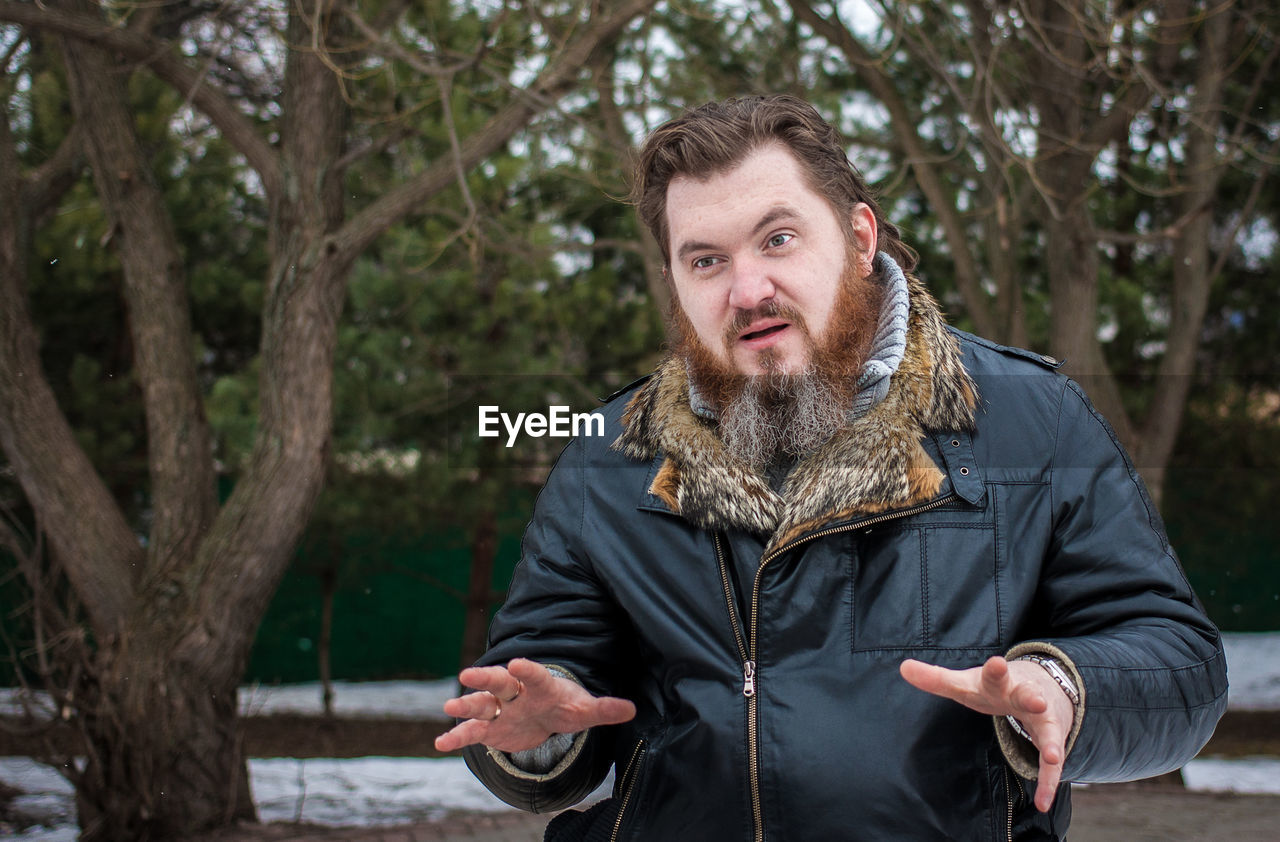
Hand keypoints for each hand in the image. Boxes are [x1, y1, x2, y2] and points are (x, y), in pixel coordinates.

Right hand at [433, 658, 635, 753]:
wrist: (547, 713)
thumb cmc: (566, 705)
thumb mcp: (586, 709)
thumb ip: (605, 709)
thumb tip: (631, 708)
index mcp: (541, 685)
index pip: (535, 674)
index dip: (527, 669)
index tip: (516, 662)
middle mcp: (517, 693)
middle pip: (500, 682)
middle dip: (485, 678)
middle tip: (468, 674)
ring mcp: (501, 709)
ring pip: (481, 703)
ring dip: (466, 705)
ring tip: (450, 708)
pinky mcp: (492, 728)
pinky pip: (472, 731)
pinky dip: (457, 737)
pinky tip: (440, 744)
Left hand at [899, 656, 1073, 812]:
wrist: (1042, 684)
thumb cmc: (995, 686)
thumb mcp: (966, 683)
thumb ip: (936, 678)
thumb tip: (903, 667)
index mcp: (999, 682)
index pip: (994, 675)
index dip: (995, 670)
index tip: (996, 663)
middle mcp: (1024, 696)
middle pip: (1027, 695)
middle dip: (1031, 697)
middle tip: (1036, 701)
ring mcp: (1042, 717)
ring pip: (1048, 729)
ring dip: (1050, 742)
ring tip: (1053, 755)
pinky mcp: (1051, 738)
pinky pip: (1051, 764)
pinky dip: (1048, 782)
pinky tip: (1043, 803)